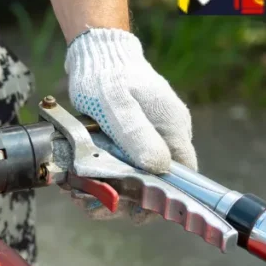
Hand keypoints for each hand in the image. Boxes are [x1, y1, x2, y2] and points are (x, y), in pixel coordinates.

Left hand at [65, 28, 196, 220]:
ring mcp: (148, 137)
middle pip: (156, 183)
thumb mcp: (118, 106)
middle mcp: (165, 136)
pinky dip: (102, 180)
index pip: (184, 174)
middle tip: (97, 203)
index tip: (137, 210)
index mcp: (172, 128)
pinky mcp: (130, 139)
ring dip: (109, 192)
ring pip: (135, 179)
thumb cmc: (107, 75)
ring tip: (82, 194)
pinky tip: (81, 184)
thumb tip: (157, 166)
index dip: (165, 197)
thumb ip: (136, 135)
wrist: (95, 54)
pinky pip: (121, 168)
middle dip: (127, 199)